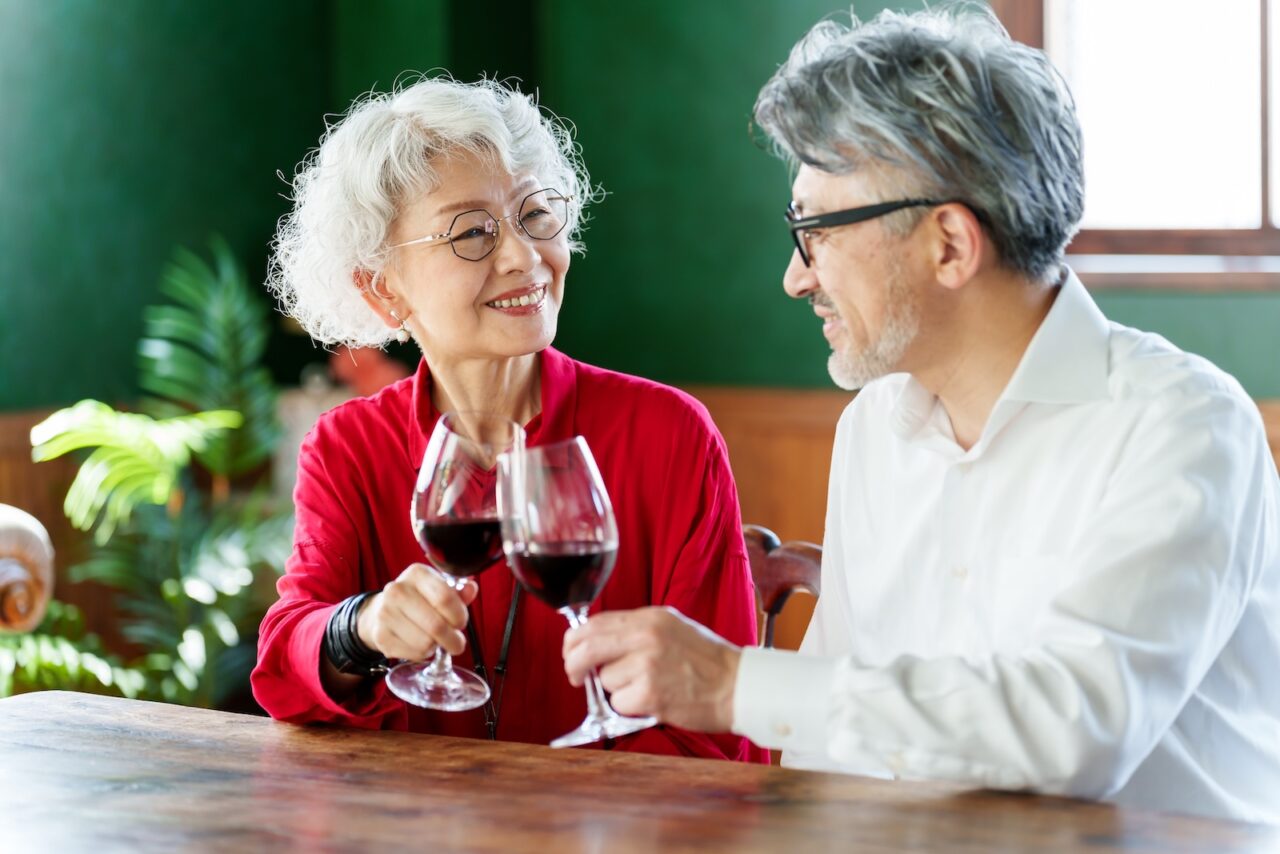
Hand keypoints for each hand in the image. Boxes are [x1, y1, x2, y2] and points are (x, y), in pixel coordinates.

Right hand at [356, 564, 477, 659]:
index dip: (459, 616)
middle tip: (457, 642)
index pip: (445, 598)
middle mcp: (397, 591)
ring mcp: (386, 614)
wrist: (382, 610)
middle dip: (453, 639)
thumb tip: (471, 589)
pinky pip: (414, 654)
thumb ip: (459, 591)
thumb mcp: (440, 588)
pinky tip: (420, 644)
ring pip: (426, 643)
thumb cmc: (419, 599)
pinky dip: (423, 654)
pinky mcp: (381, 636)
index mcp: (416, 574)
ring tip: (433, 639)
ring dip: (436, 646)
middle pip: (436, 625)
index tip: (461, 623)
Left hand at [562, 606, 741, 732]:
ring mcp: (647, 666)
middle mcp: (645, 637)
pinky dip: (630, 708)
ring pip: (606, 681)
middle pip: (587, 648)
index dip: (575, 640)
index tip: (572, 652)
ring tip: (647, 687)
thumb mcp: (671, 627)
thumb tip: (597, 640)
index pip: (594, 624)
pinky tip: (653, 701)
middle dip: (574, 665)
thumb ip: (636, 630)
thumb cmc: (706, 660)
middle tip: (576, 677)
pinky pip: (619, 704)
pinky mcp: (650, 695)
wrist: (738, 685)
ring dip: (618, 690)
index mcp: (649, 618)